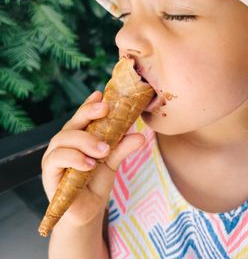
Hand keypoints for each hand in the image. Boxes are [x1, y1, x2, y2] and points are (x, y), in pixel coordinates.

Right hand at [41, 90, 144, 227]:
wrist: (87, 211)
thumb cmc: (96, 182)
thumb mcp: (112, 163)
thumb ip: (122, 148)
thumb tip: (140, 136)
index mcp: (78, 136)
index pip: (82, 116)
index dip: (89, 104)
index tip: (101, 94)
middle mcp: (65, 143)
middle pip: (72, 123)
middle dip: (88, 113)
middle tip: (106, 111)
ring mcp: (55, 156)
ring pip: (62, 138)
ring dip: (84, 141)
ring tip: (104, 151)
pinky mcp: (49, 173)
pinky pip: (56, 159)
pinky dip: (74, 158)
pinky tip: (89, 164)